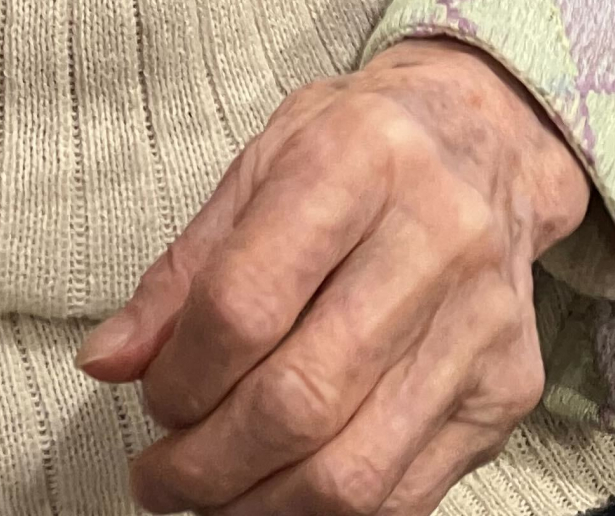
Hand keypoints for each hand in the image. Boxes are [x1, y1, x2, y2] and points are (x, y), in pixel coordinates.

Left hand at [78, 41, 590, 515]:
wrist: (484, 137)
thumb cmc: (354, 147)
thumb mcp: (258, 166)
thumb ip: (183, 269)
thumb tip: (106, 362)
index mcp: (354, 161)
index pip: (246, 301)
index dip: (183, 373)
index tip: (150, 398)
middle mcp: (433, 241)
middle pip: (301, 400)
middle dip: (210, 462)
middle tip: (159, 478)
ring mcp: (479, 326)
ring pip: (356, 468)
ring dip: (261, 506)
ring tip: (206, 498)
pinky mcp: (508, 392)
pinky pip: (409, 492)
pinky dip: (330, 513)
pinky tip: (279, 497)